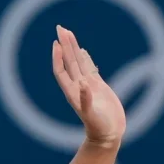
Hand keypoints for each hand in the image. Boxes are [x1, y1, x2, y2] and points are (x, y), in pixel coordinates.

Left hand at [52, 25, 126, 149]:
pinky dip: (86, 58)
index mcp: (73, 92)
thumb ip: (86, 100)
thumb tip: (82, 84)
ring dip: (73, 48)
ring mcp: (87, 85)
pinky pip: (89, 68)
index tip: (56, 42)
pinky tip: (83, 51)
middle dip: (65, 45)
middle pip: (69, 61)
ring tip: (69, 33)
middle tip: (60, 27)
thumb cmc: (99, 127)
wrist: (108, 135)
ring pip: (79, 62)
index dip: (58, 56)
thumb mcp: (91, 115)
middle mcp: (78, 86)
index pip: (61, 70)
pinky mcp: (98, 86)